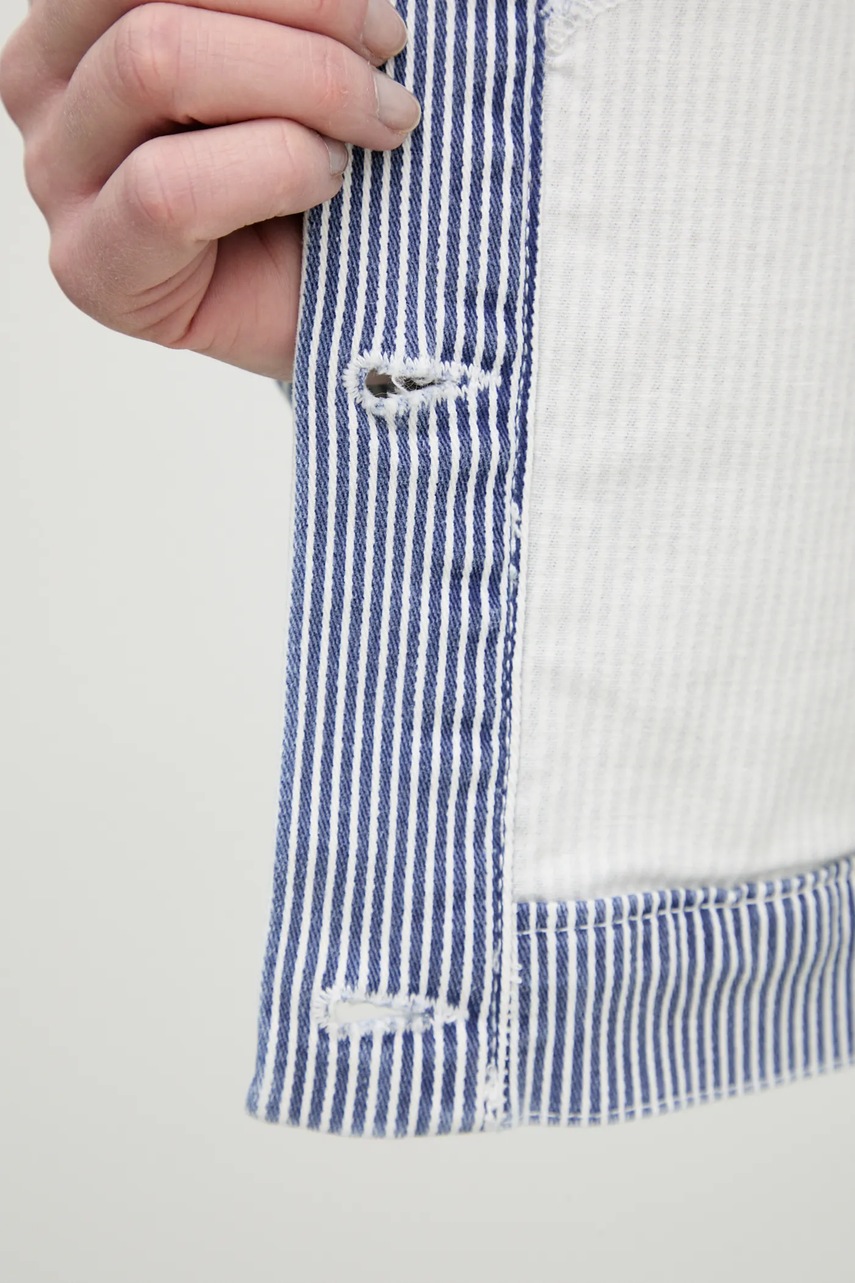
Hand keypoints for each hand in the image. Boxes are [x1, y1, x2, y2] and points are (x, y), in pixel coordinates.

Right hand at [0, 1, 419, 378]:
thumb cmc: (318, 176)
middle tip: (391, 72)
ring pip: (154, 62)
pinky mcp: (89, 265)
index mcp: (87, 11)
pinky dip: (275, 170)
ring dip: (305, 88)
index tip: (377, 22)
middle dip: (305, 22)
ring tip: (377, 129)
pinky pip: (167, 189)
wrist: (340, 308)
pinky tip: (329, 183)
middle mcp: (48, 80)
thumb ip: (275, 14)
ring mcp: (55, 175)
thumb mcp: (292, 63)